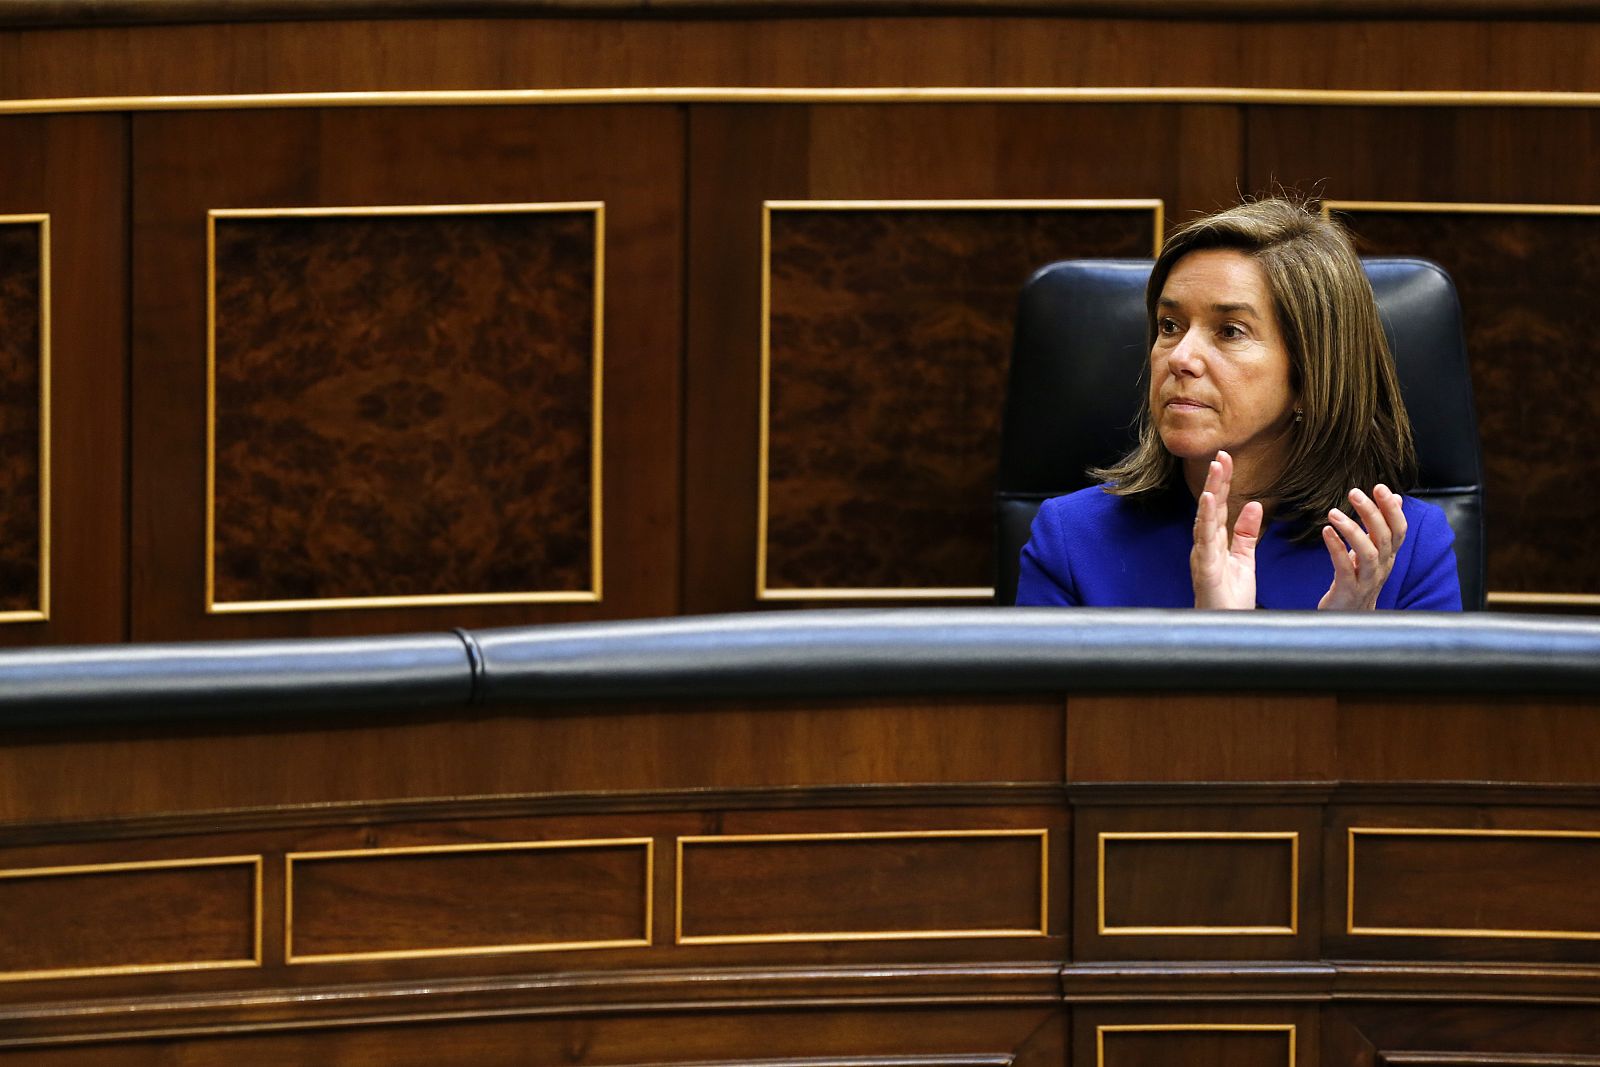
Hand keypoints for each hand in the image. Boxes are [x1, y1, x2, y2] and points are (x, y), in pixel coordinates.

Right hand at [1190, 450, 1263, 609]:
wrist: (1228, 629)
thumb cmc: (1230, 599)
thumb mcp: (1245, 560)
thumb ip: (1247, 533)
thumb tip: (1255, 505)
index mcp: (1214, 543)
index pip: (1218, 507)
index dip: (1221, 483)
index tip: (1227, 459)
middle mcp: (1204, 546)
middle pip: (1210, 507)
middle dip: (1215, 480)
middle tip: (1222, 454)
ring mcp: (1202, 556)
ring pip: (1205, 518)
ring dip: (1210, 492)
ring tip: (1216, 469)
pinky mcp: (1204, 568)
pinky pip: (1204, 540)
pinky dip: (1205, 519)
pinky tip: (1208, 500)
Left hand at [1317, 484, 1407, 610]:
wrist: (1349, 620)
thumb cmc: (1359, 582)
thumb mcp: (1373, 553)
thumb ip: (1382, 527)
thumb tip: (1396, 498)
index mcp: (1388, 557)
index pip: (1398, 530)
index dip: (1392, 509)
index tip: (1380, 487)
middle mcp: (1381, 568)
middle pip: (1383, 538)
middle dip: (1371, 513)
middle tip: (1355, 493)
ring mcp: (1366, 581)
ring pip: (1367, 553)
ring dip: (1352, 530)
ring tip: (1333, 513)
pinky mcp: (1348, 591)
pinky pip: (1344, 567)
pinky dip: (1336, 548)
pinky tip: (1326, 532)